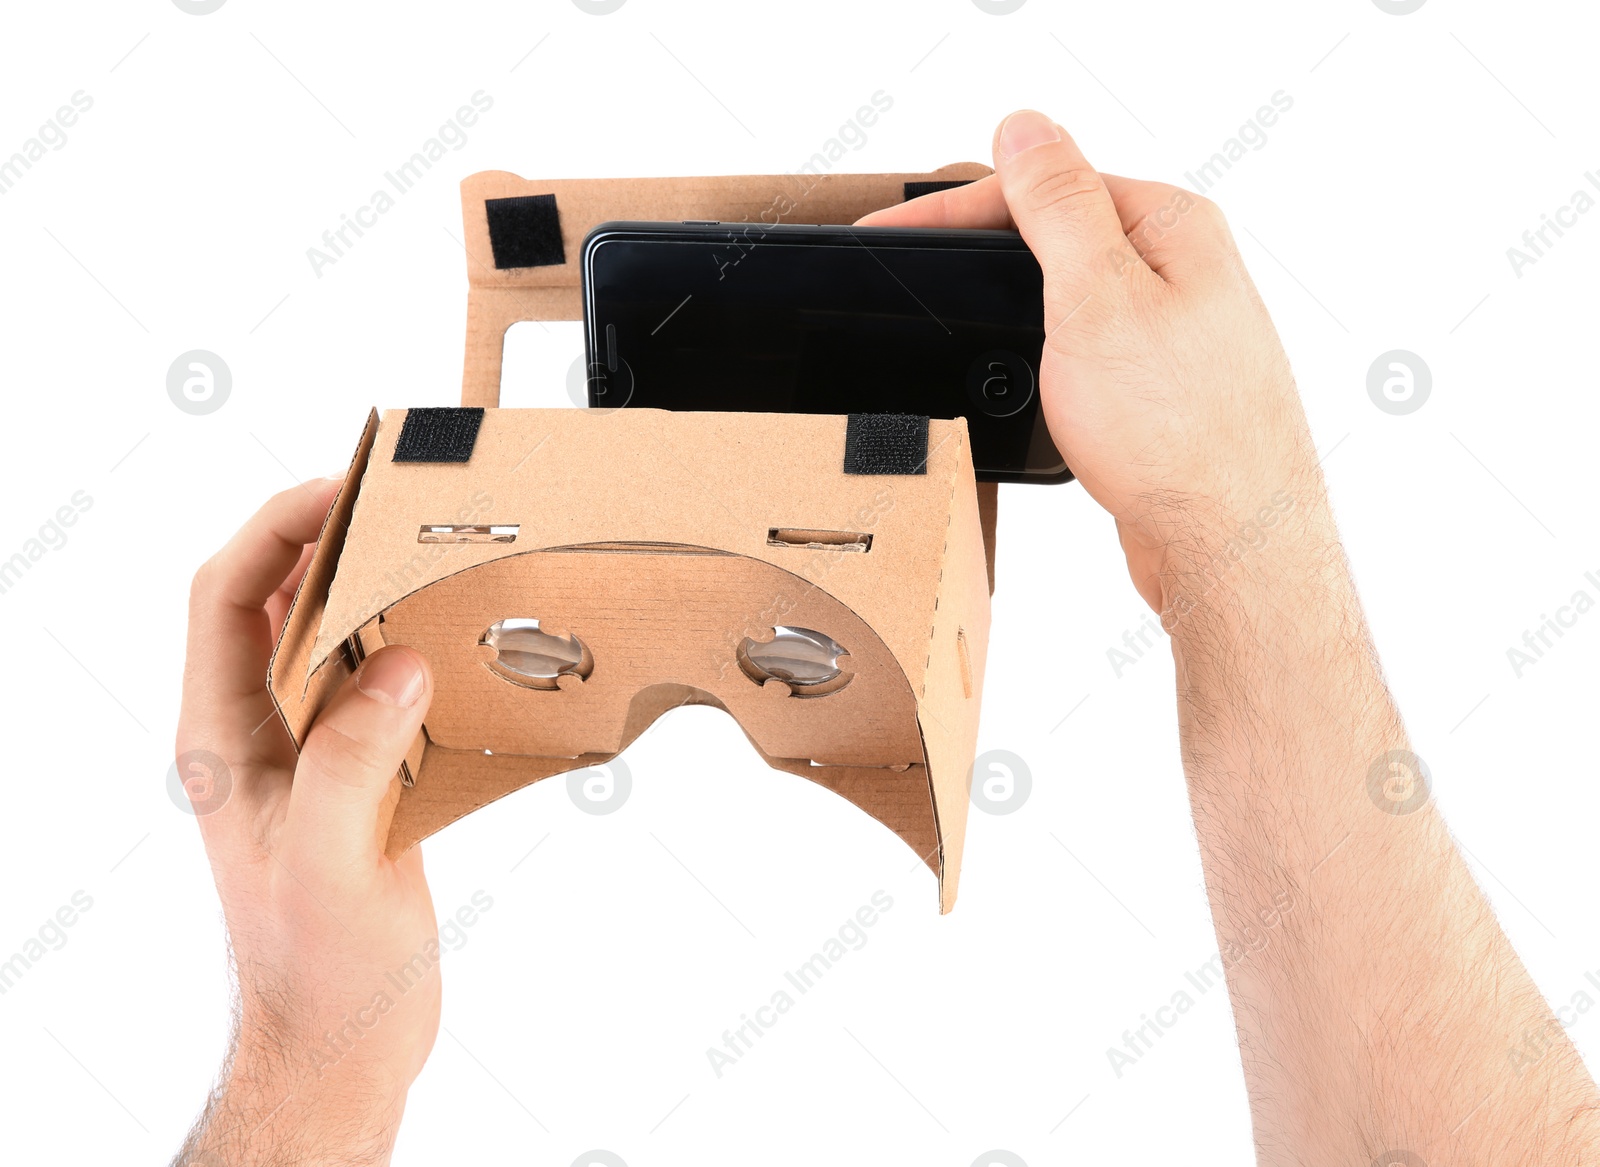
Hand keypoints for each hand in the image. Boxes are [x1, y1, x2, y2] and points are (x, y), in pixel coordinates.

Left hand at [174, 480, 437, 1166]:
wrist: (342, 1040)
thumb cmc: (316, 967)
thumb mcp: (327, 860)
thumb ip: (351, 758)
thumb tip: (398, 665)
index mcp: (221, 738)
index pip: (226, 597)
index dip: (275, 530)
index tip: (341, 492)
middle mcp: (256, 735)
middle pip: (274, 602)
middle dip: (326, 542)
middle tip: (396, 509)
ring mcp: (306, 756)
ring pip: (328, 642)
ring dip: (372, 595)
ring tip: (429, 563)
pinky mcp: (356, 782)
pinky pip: (377, 692)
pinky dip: (412, 656)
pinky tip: (458, 655)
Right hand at [860, 109, 1325, 612]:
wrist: (1226, 545)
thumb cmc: (1180, 433)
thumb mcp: (1096, 298)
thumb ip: (1058, 206)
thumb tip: (1025, 128)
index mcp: (1171, 226)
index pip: (1046, 187)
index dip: (956, 209)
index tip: (891, 233)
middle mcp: (1184, 269)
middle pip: (1058, 234)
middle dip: (983, 249)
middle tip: (912, 270)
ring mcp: (1176, 331)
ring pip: (1072, 293)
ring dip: (1014, 301)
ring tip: (957, 310)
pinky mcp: (1162, 388)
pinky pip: (1088, 347)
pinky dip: (1045, 352)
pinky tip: (1024, 374)